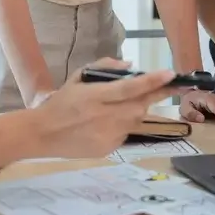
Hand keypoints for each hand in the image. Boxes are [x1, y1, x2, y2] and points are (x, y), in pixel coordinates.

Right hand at [33, 58, 185, 157]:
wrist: (43, 134)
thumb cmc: (62, 102)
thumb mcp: (78, 77)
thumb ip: (104, 67)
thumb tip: (130, 66)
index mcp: (95, 96)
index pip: (129, 89)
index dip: (152, 82)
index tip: (171, 74)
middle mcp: (104, 117)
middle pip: (140, 106)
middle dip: (154, 95)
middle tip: (165, 86)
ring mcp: (107, 135)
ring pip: (137, 120)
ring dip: (138, 109)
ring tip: (123, 104)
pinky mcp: (109, 148)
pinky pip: (126, 133)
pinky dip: (125, 124)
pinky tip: (109, 122)